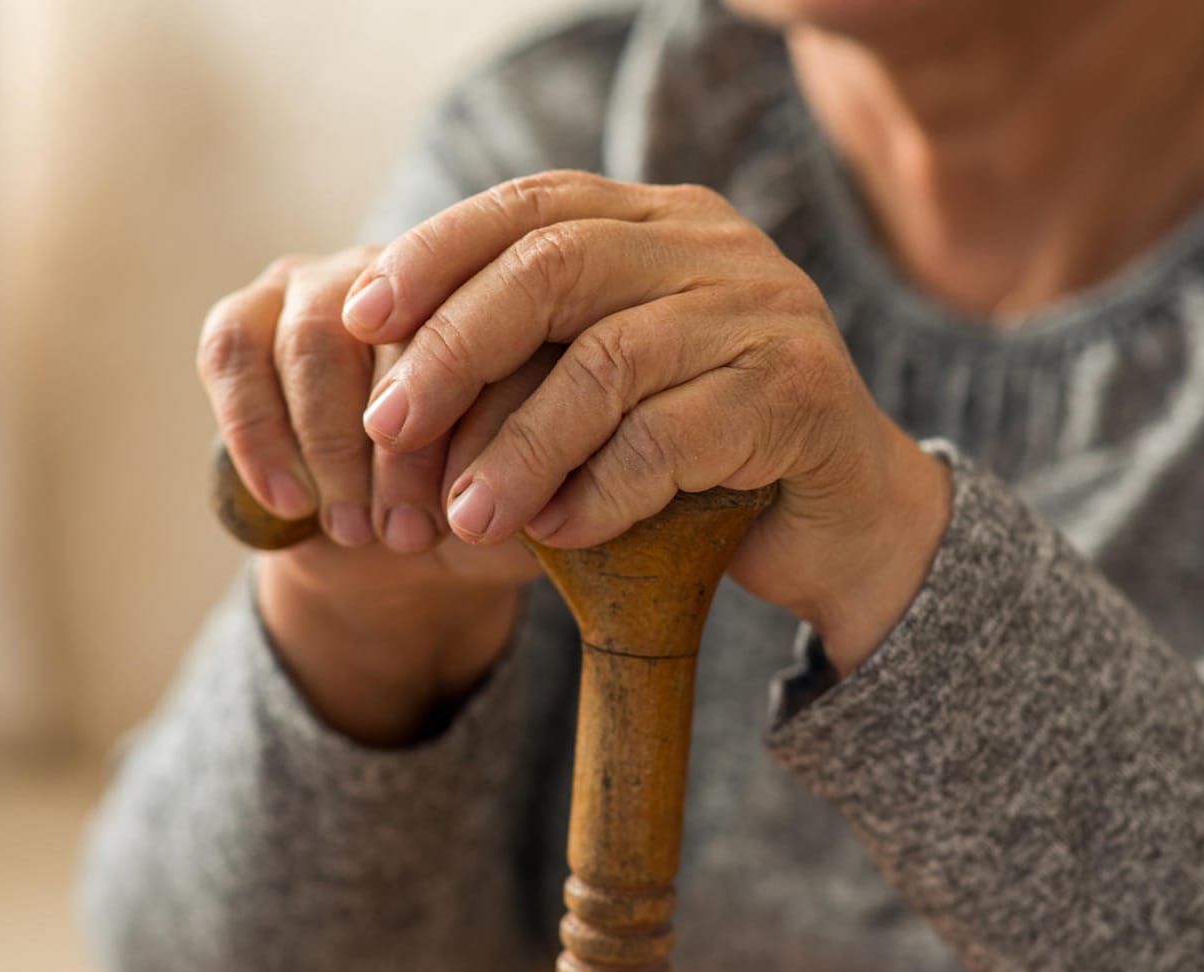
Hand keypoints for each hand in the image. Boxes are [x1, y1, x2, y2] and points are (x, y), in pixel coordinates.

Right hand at [196, 249, 544, 742]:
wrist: (398, 552)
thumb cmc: (482, 524)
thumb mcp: (531, 512)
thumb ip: (547, 489)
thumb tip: (535, 495)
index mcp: (519, 304)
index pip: (504, 339)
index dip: (482, 432)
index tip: (474, 515)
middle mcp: (430, 272)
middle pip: (406, 333)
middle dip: (403, 450)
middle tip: (412, 534)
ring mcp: (337, 282)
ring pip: (317, 337)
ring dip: (333, 445)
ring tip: (358, 530)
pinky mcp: (255, 311)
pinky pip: (238, 352)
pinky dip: (259, 435)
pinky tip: (291, 503)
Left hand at [342, 171, 951, 672]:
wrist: (843, 518)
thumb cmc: (703, 455)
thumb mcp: (610, 387)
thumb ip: (537, 356)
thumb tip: (390, 378)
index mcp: (663, 222)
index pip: (533, 207)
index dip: (436, 254)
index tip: (360, 315)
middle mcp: (716, 249)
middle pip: (558, 267)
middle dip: (456, 348)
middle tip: (390, 427)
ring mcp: (765, 313)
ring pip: (608, 363)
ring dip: (520, 448)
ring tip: (464, 519)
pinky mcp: (796, 393)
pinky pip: (669, 439)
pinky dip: (600, 492)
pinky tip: (558, 534)